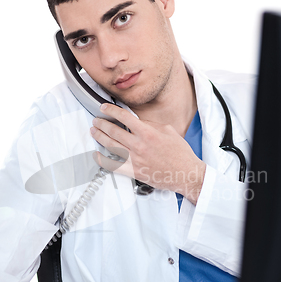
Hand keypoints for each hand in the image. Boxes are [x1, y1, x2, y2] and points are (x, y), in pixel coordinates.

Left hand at [90, 103, 205, 204]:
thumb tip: (137, 121)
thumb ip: (150, 125)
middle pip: (113, 130)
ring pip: (110, 145)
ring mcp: (135, 159)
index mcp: (147, 133)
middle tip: (97, 120)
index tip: (104, 108)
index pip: (124, 117)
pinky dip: (102, 160)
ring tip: (94, 131)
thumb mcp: (168, 131)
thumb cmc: (180, 153)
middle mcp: (139, 145)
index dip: (111, 110)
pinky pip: (113, 166)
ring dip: (99, 136)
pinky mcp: (134, 172)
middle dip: (102, 123)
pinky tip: (97, 155)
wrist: (185, 173)